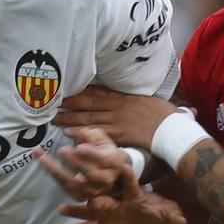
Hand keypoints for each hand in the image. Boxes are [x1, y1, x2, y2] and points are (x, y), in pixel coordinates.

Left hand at [40, 127, 136, 200]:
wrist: (110, 173)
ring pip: (74, 184)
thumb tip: (69, 132)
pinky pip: (64, 186)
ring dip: (56, 171)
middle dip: (75, 163)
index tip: (79, 147)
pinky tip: (41, 158)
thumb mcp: (100, 138)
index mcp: (114, 162)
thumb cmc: (103, 151)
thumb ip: (87, 134)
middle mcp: (106, 179)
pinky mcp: (80, 196)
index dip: (91, 155)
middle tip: (62, 150)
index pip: (104, 159)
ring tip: (42, 157)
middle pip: (91, 174)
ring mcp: (93, 190)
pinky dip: (51, 173)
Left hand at [53, 88, 175, 149]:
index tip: (65, 89)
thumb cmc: (165, 114)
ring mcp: (117, 120)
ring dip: (70, 117)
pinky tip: (68, 132)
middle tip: (51, 102)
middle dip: (69, 103)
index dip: (80, 91)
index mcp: (123, 97)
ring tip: (54, 117)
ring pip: (89, 118)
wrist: (172, 128)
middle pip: (88, 103)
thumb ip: (135, 98)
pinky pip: (97, 133)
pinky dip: (82, 133)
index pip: (97, 92)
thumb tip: (130, 97)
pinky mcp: (119, 134)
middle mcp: (117, 107)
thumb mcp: (149, 100)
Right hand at [55, 184, 188, 223]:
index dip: (127, 176)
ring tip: (62, 209)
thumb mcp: (161, 213)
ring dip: (74, 210)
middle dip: (93, 191)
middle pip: (100, 193)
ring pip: (85, 209)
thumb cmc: (150, 212)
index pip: (129, 182)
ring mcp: (101, 213)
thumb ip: (170, 215)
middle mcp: (112, 200)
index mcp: (130, 194)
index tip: (124, 167)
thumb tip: (183, 221)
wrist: (138, 221)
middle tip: (85, 185)